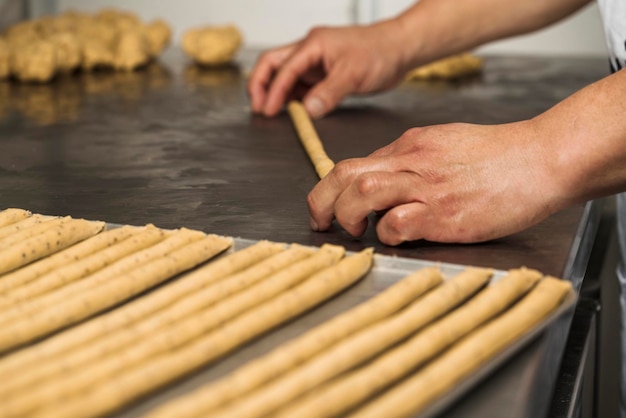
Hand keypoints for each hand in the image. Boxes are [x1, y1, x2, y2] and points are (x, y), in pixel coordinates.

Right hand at [248, 20, 411, 117]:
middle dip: (261, 85)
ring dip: (275, 92)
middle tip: (259, 108)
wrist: (399, 50)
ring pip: (285, 75)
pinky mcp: (323, 73)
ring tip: (270, 111)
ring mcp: (316, 62)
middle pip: (273, 64)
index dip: (273, 90)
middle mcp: (310, 50)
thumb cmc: (380, 52)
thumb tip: (308, 110)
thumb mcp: (354, 74)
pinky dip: (291, 96)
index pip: (284, 68)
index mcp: (313, 44)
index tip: (268, 110)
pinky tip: (291, 109)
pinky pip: (300, 84)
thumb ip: (329, 92)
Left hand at [307, 121, 563, 244]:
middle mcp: (412, 161)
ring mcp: (427, 186)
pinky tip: (399, 236)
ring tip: (356, 230)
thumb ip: (414, 159)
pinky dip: (388, 233)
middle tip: (321, 221)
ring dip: (348, 214)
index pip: (357, 162)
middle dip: (322, 200)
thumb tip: (386, 178)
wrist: (542, 159)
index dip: (334, 187)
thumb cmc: (500, 156)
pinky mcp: (445, 214)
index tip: (332, 205)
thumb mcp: (447, 142)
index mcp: (411, 144)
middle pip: (345, 173)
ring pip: (363, 191)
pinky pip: (398, 222)